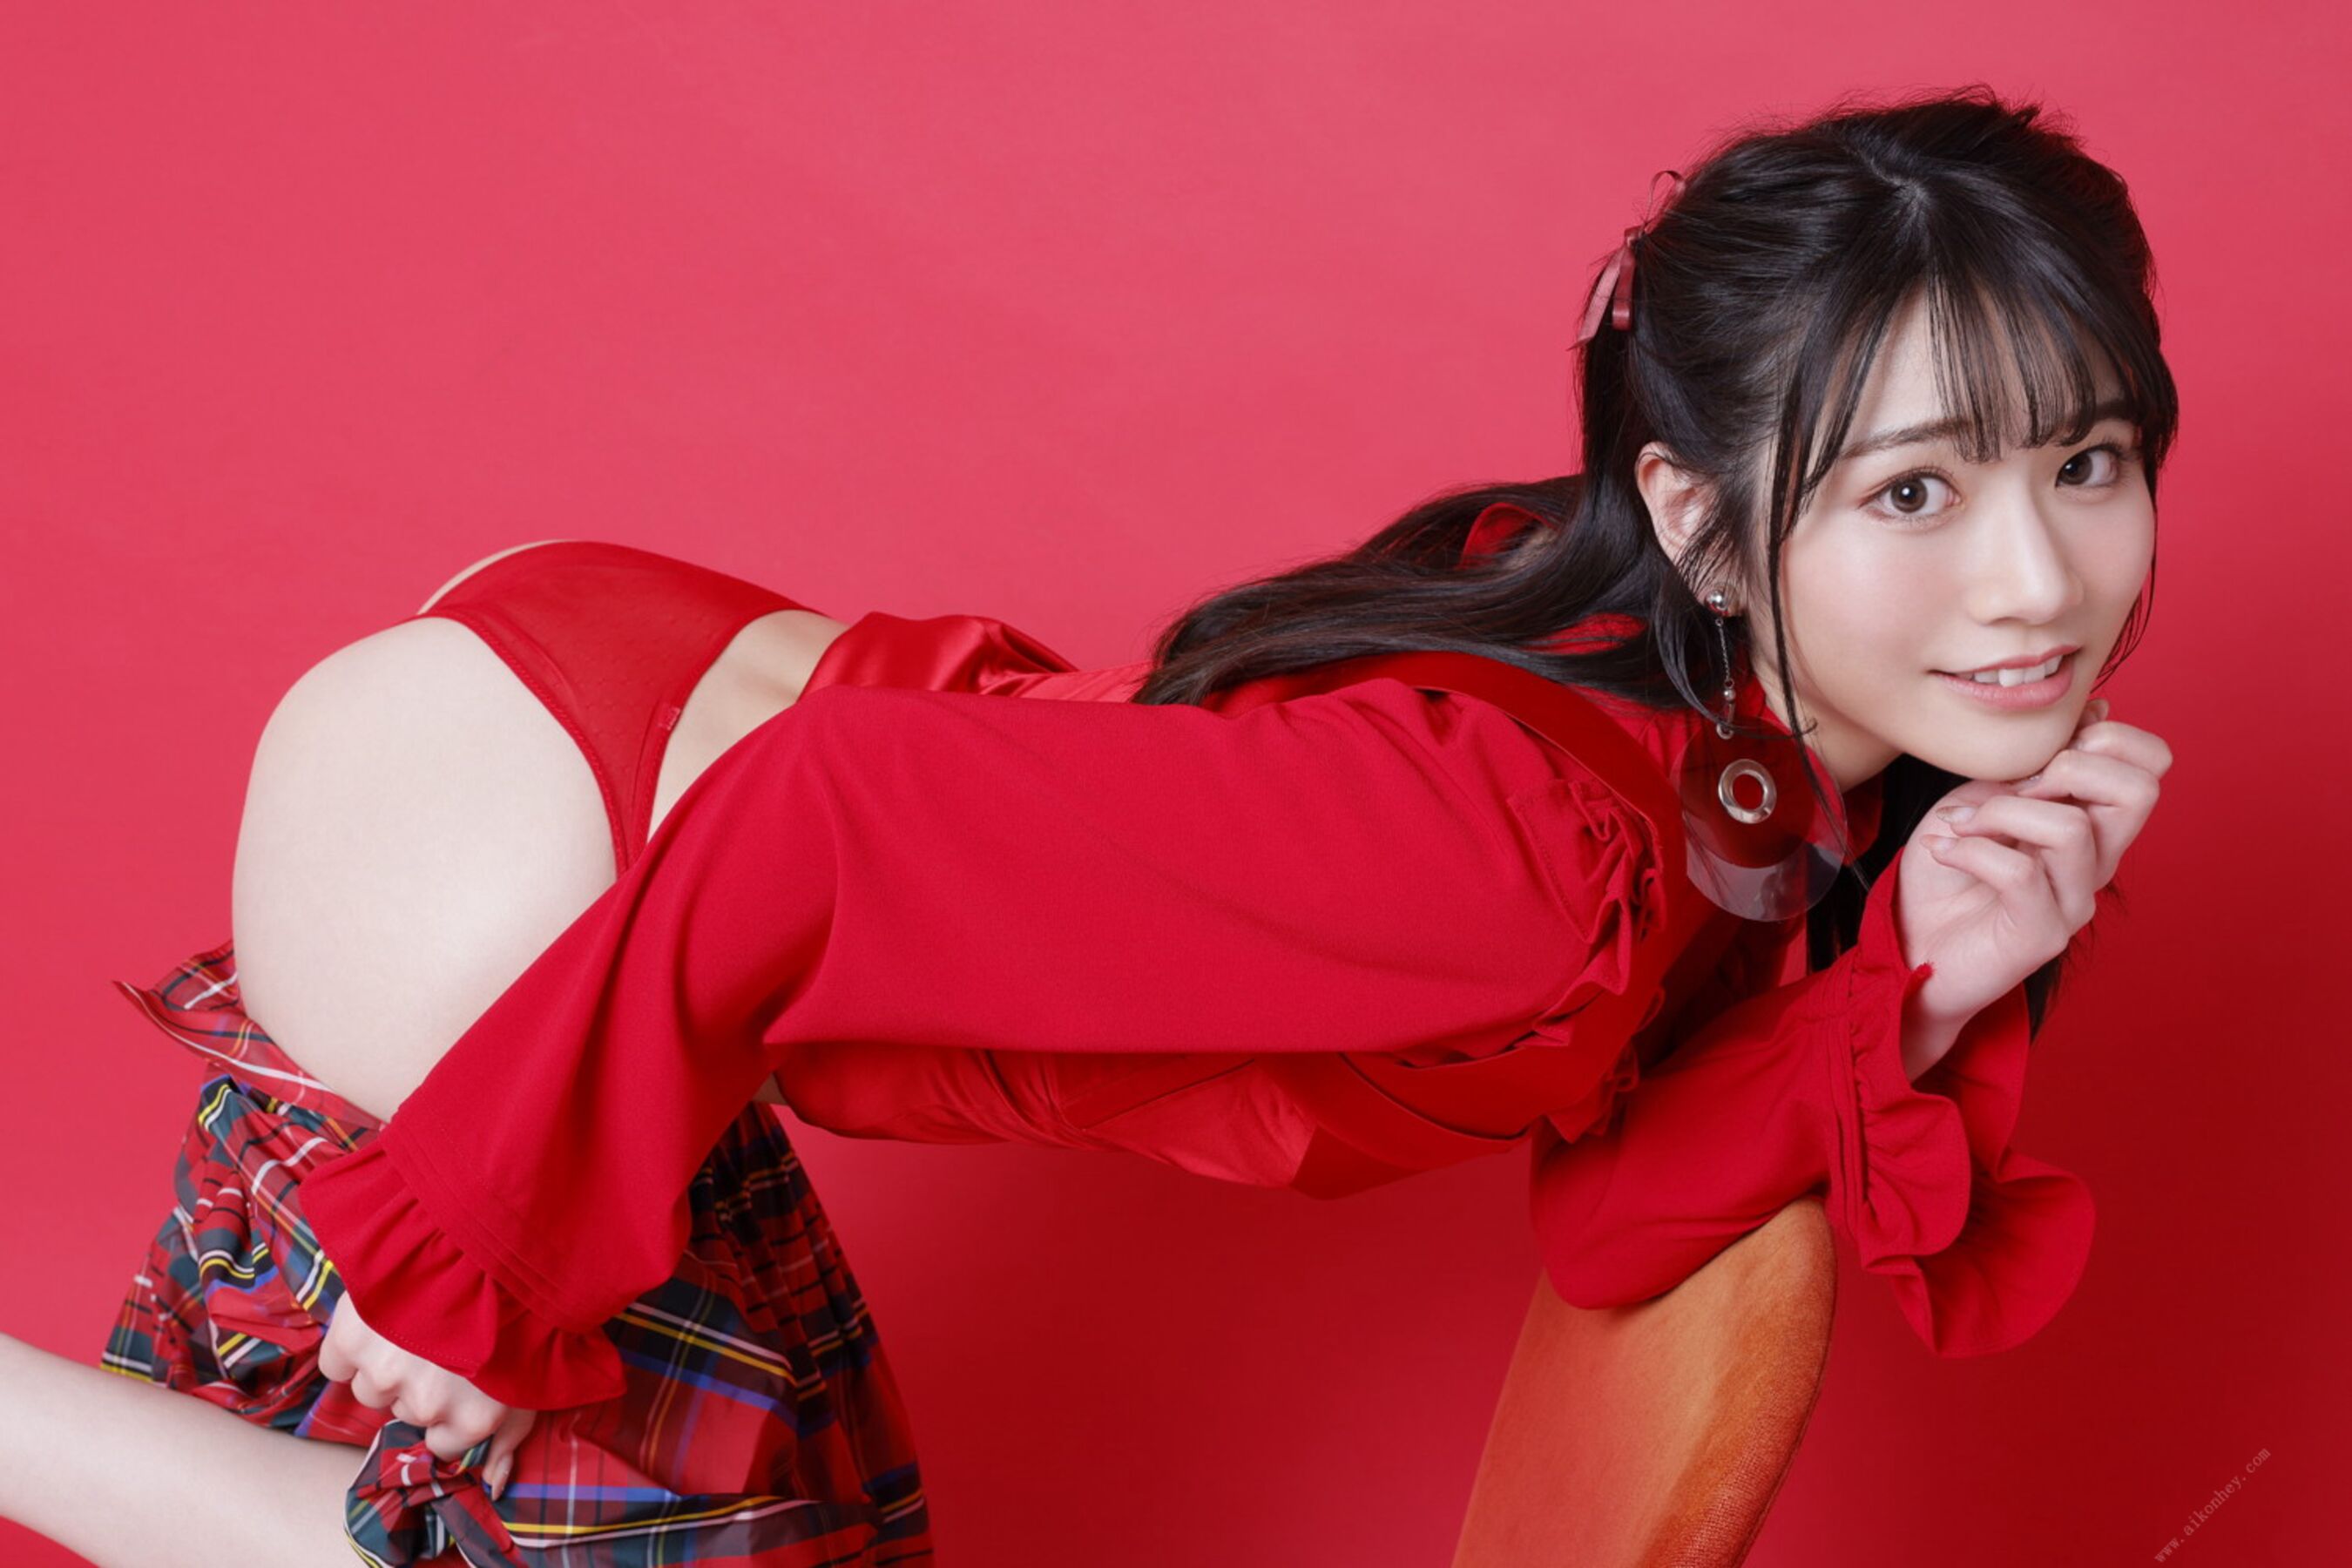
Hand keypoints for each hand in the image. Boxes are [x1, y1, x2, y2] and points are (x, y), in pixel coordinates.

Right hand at [318, 1290, 537, 1497]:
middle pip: (405, 1411)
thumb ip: (510, 1438)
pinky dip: (350, 1346)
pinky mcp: (352, 1339)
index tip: (459, 1377)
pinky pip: (336, 1363)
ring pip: (369, 1389)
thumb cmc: (516, 1313)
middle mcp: (427, 1405)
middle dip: (418, 1382)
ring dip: (383, 1362)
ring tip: (412, 1323)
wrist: (488, 1244)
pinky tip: (377, 1320)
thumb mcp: (531, 1376)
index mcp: (472, 1419)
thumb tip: (493, 1482)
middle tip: (440, 1340)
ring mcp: (386, 1373)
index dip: (448, 1408)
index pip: (441, 1443)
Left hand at [1896, 696, 2170, 1035]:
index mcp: (2092, 823)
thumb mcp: (1979, 795)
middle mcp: (2096, 862)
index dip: (2103, 738)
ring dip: (2002, 810)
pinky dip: (1971, 849)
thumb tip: (2096, 712)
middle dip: (2069, 767)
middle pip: (2139, 791)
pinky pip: (2021, 872)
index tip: (2038, 753)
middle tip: (2012, 785)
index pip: (2151, 765)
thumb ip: (2029, 762)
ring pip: (2073, 828)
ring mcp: (2074, 901)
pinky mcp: (2042, 935)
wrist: (1910, 945)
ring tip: (1959, 824)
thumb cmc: (1947, 870)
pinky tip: (1942, 851)